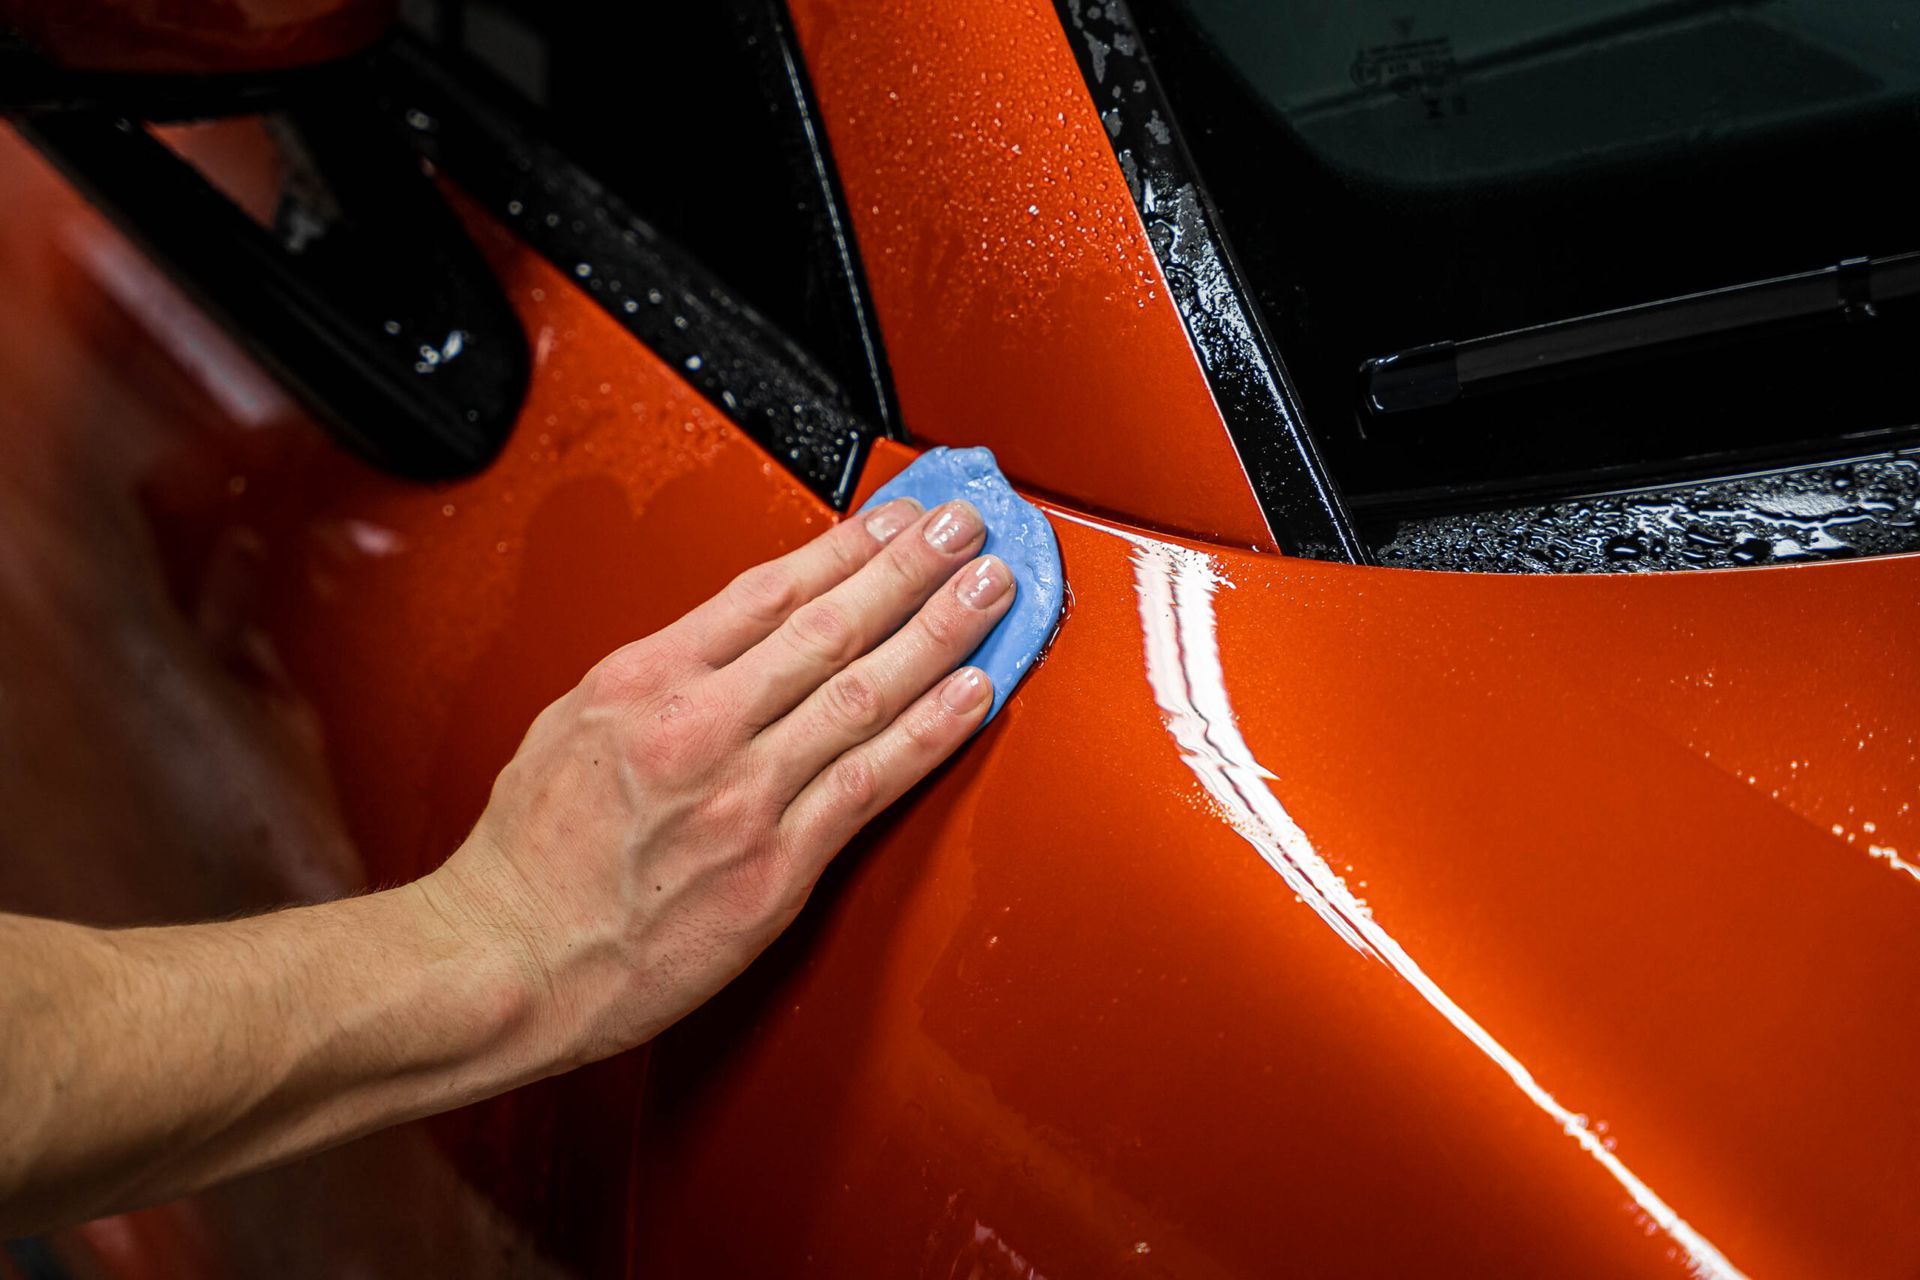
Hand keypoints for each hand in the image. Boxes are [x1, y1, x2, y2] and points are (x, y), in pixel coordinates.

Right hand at [425, 496, 1012, 1069]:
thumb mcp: (571, 724)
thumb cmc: (530, 858)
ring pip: (863, 694)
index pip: (769, 591)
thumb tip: (735, 642)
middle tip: (967, 528)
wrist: (506, 963)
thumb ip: (658, 677)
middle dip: (911, 568)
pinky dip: (928, 735)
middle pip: (829, 626)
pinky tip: (972, 694)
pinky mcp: (773, 868)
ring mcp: (741, 797)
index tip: (898, 519)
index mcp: (643, 680)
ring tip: (991, 590)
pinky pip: (868, 786)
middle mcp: (697, 728)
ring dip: (939, 633)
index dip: (847, 547)